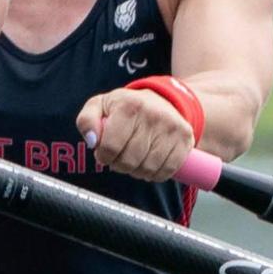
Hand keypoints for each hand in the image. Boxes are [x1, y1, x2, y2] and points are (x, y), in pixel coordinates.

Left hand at [79, 85, 194, 179]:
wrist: (164, 99)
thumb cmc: (126, 107)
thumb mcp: (100, 106)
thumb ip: (87, 121)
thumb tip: (92, 141)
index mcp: (129, 106)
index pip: (111, 146)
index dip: (103, 156)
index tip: (104, 153)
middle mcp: (153, 115)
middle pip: (129, 161)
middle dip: (119, 165)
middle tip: (119, 157)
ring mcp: (172, 128)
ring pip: (148, 169)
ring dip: (136, 171)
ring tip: (134, 159)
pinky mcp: (185, 139)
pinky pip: (167, 171)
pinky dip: (155, 174)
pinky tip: (149, 163)